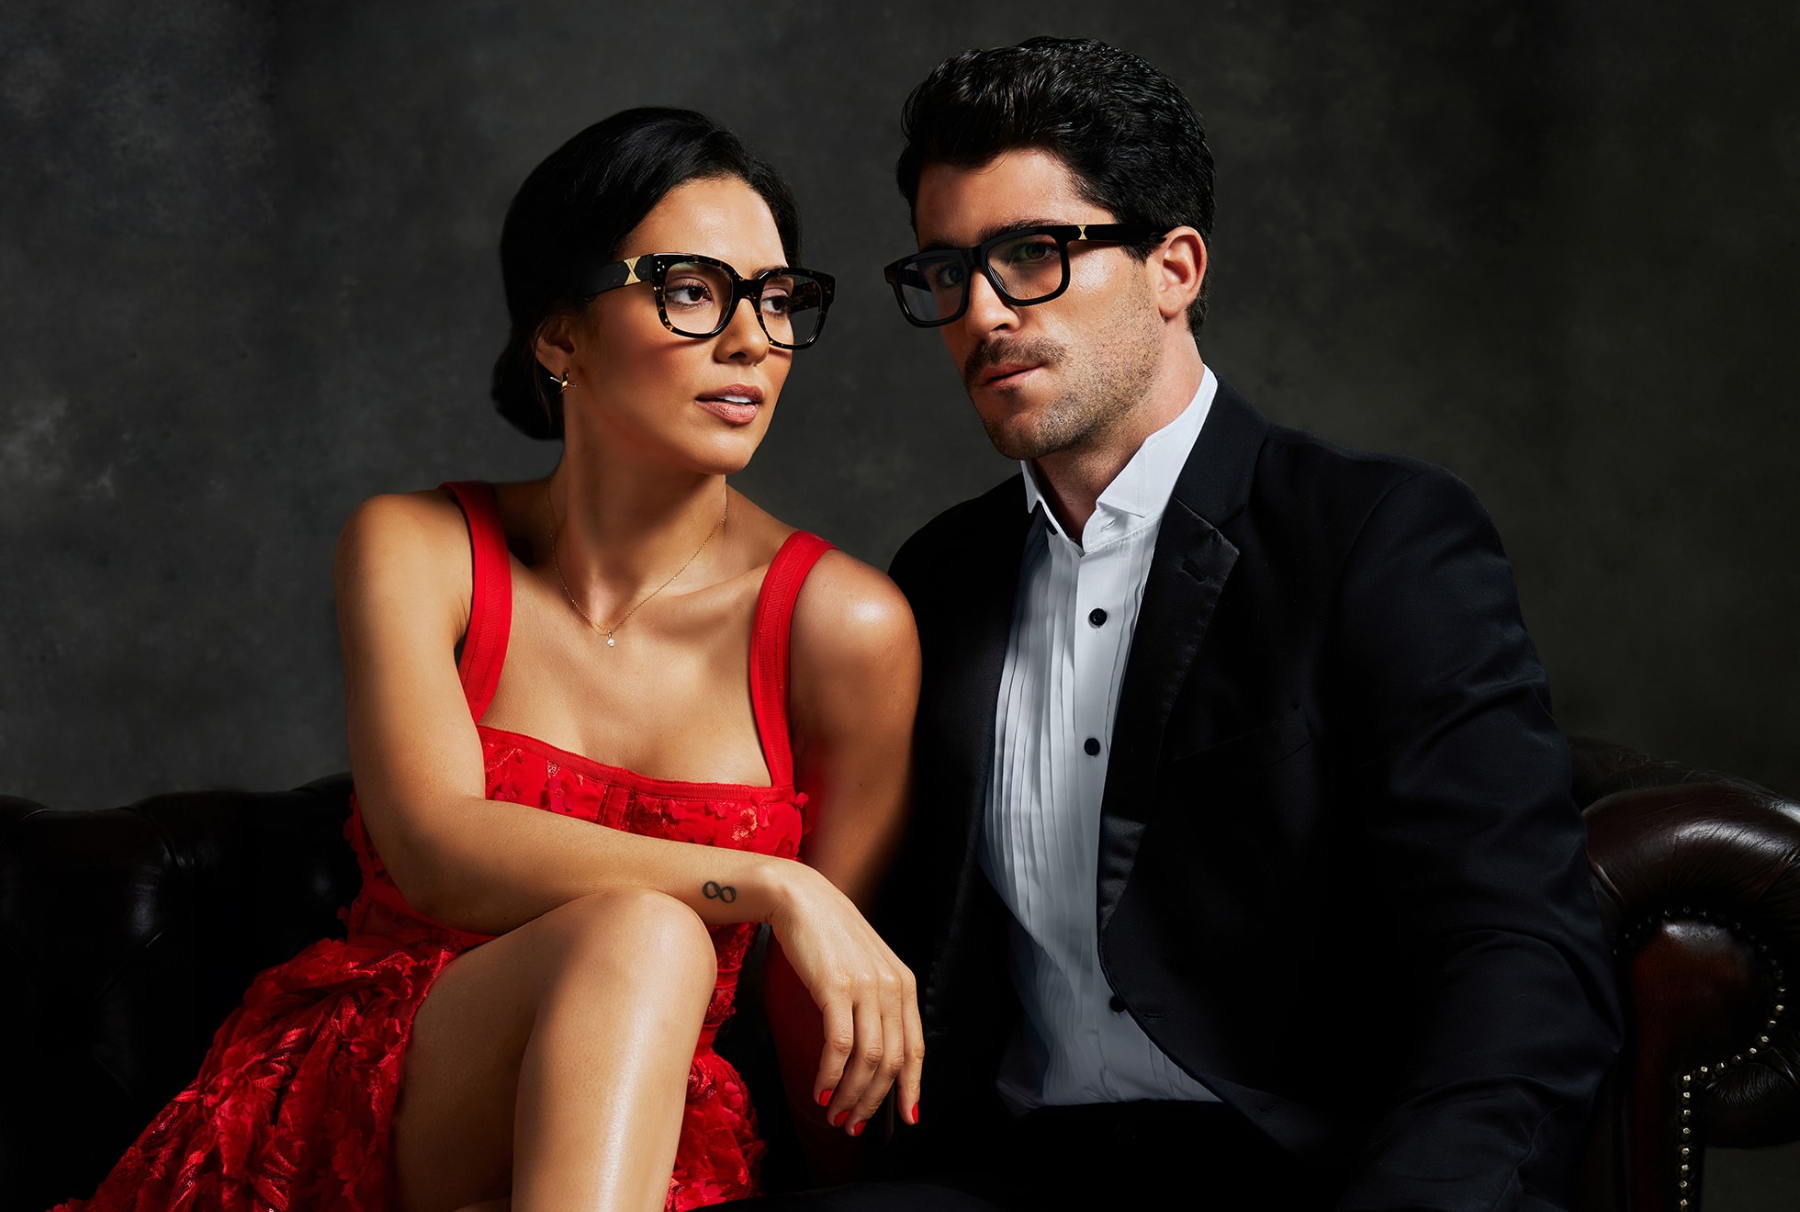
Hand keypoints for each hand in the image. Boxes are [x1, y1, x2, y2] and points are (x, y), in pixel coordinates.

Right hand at [765, 863, 923, 1135]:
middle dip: (873, 1102)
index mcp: (904, 984)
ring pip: (867, 1060)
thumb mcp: (865, 967)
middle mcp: (891, 987)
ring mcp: (865, 987)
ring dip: (850, 1096)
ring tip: (834, 1114)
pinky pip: (839, 1045)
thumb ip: (875, 1002)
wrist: (799, 897)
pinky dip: (830, 1075)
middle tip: (853, 1124)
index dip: (911, 1088)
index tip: (905, 1117)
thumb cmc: (827, 935)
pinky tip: (820, 1090)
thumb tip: (872, 1053)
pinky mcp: (835, 987)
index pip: (915, 1048)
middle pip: (891, 1062)